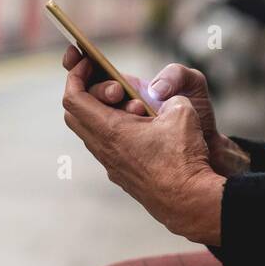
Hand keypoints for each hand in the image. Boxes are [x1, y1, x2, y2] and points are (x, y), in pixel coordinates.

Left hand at [61, 54, 224, 244]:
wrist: (190, 203)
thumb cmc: (184, 158)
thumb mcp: (181, 111)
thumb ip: (168, 93)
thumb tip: (163, 96)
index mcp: (110, 130)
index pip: (74, 98)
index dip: (76, 75)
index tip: (87, 62)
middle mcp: (104, 149)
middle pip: (74, 114)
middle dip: (87, 91)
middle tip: (111, 83)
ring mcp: (111, 165)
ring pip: (90, 131)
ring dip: (103, 111)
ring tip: (132, 104)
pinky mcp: (122, 175)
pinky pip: (106, 146)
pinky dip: (113, 128)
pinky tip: (140, 125)